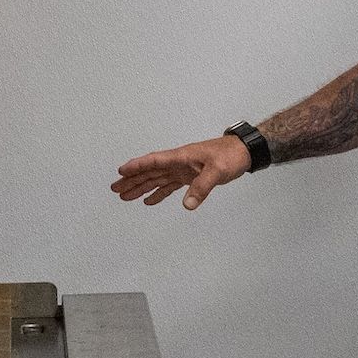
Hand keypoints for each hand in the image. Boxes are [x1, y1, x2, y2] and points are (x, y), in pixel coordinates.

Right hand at [113, 136, 250, 209]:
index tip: (121, 171)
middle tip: (115, 188)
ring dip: (140, 187)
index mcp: (180, 157)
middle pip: (149, 171)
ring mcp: (182, 170)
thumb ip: (202, 187)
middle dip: (131, 179)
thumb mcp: (217, 171)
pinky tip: (149, 201)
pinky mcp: (189, 177)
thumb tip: (187, 204)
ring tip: (124, 195)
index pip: (154, 161)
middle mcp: (178, 163)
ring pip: (156, 179)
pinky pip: (168, 186)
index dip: (137, 166)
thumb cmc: (230, 155)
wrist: (242, 153)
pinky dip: (158, 193)